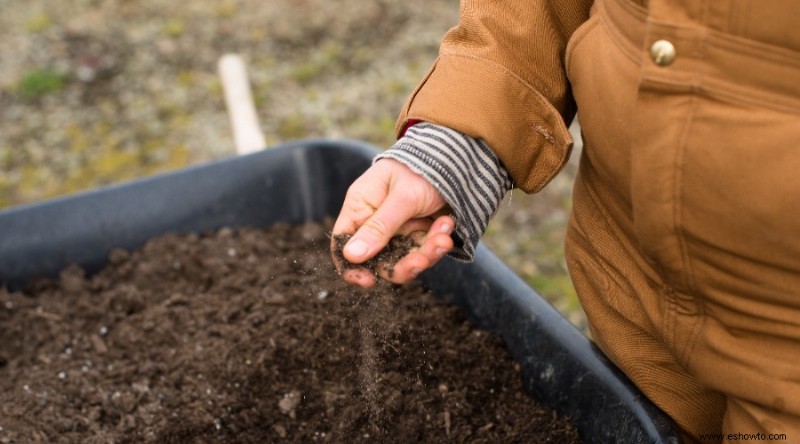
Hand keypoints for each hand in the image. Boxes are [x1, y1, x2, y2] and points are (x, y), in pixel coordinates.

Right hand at [331, 158, 454, 286]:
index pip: (344, 243)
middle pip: (379, 259)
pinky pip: (424, 250)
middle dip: (402, 264)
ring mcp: (398, 229)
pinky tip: (447, 224)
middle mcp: (376, 221)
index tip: (368, 281)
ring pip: (405, 259)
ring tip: (443, 238)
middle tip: (422, 260)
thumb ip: (379, 227)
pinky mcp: (419, 233)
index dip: (351, 266)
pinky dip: (438, 242)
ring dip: (426, 253)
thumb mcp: (402, 197)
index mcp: (361, 207)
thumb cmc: (420, 169)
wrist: (454, 157)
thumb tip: (351, 256)